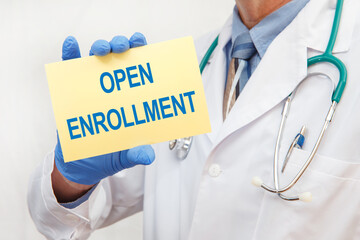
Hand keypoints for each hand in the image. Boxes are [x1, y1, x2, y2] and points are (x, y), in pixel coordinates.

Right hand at [56, 33, 153, 185]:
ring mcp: (93, 87)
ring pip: (97, 59)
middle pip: (119, 58)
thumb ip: (135, 154)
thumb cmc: (109, 156)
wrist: (83, 165)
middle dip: (121, 46)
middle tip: (122, 47)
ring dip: (100, 48)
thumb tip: (147, 155)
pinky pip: (70, 70)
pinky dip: (70, 55)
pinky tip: (71, 44)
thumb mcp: (125, 156)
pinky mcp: (74, 92)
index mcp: (132, 98)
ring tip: (101, 49)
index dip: (141, 52)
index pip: (139, 70)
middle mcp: (114, 88)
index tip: (141, 43)